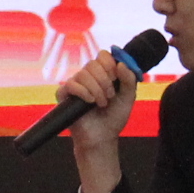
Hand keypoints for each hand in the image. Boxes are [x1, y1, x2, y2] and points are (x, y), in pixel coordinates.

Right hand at [55, 44, 143, 192]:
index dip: (110, 63)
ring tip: (101, 103)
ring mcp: (75, 85)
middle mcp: (87, 76)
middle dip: (105, 80)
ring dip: (96, 89)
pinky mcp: (64, 95)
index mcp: (102, 73)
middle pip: (93, 63)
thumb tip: (121, 63)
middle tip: (110, 95)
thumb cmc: (114, 117)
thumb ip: (129, 80)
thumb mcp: (128, 97)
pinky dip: (83, 92)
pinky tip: (90, 102)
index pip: (102, 55)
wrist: (102, 137)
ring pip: (83, 74)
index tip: (116, 78)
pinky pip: (71, 84)